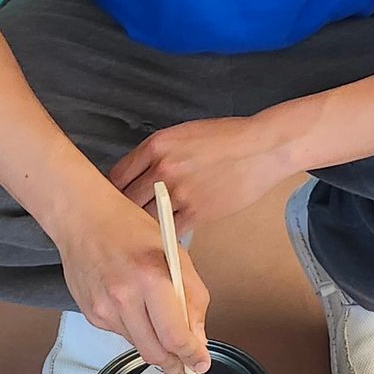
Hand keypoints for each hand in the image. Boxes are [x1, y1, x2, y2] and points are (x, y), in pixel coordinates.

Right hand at [53, 187, 210, 373]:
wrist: (82, 218)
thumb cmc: (128, 228)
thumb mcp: (175, 254)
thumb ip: (192, 297)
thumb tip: (198, 337)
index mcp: (150, 277)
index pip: (175, 336)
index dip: (192, 356)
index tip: (200, 364)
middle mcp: (123, 297)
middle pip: (155, 352)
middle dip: (174, 364)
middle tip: (186, 367)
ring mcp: (103, 309)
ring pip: (138, 346)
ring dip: (154, 344)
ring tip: (159, 322)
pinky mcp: (91, 315)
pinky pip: (121, 334)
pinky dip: (134, 328)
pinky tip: (132, 304)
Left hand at [110, 113, 308, 236]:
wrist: (262, 148)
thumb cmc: (226, 138)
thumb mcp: (183, 134)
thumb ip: (158, 154)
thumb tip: (139, 176)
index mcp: (156, 146)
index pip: (117, 175)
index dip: (111, 192)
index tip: (112, 201)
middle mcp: (161, 169)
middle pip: (125, 199)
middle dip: (122, 212)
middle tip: (121, 224)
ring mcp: (178, 192)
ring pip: (145, 218)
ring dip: (142, 227)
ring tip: (139, 235)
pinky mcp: (197, 212)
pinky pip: (170, 232)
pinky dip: (165, 237)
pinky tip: (164, 239)